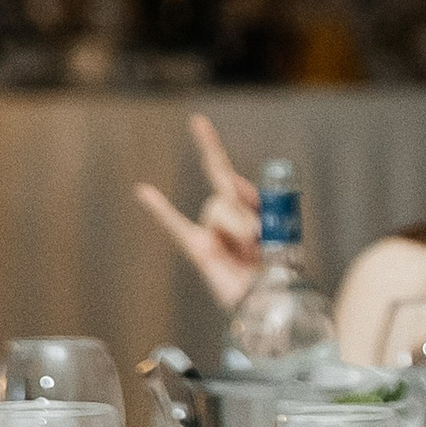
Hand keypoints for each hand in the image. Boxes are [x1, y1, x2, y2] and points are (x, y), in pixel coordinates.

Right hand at [133, 113, 262, 311]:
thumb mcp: (280, 226)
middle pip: (226, 188)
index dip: (221, 160)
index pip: (229, 177)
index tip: (198, 124)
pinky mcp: (199, 249)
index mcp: (246, 211)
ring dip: (239, 226)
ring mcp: (211, 232)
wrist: (274, 302)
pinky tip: (144, 190)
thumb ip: (259, 201)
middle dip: (244, 206)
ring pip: (217, 207)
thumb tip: (233, 182)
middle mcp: (227, 218)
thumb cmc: (282, 268)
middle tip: (259, 234)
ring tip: (250, 251)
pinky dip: (161, 209)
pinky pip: (176, 224)